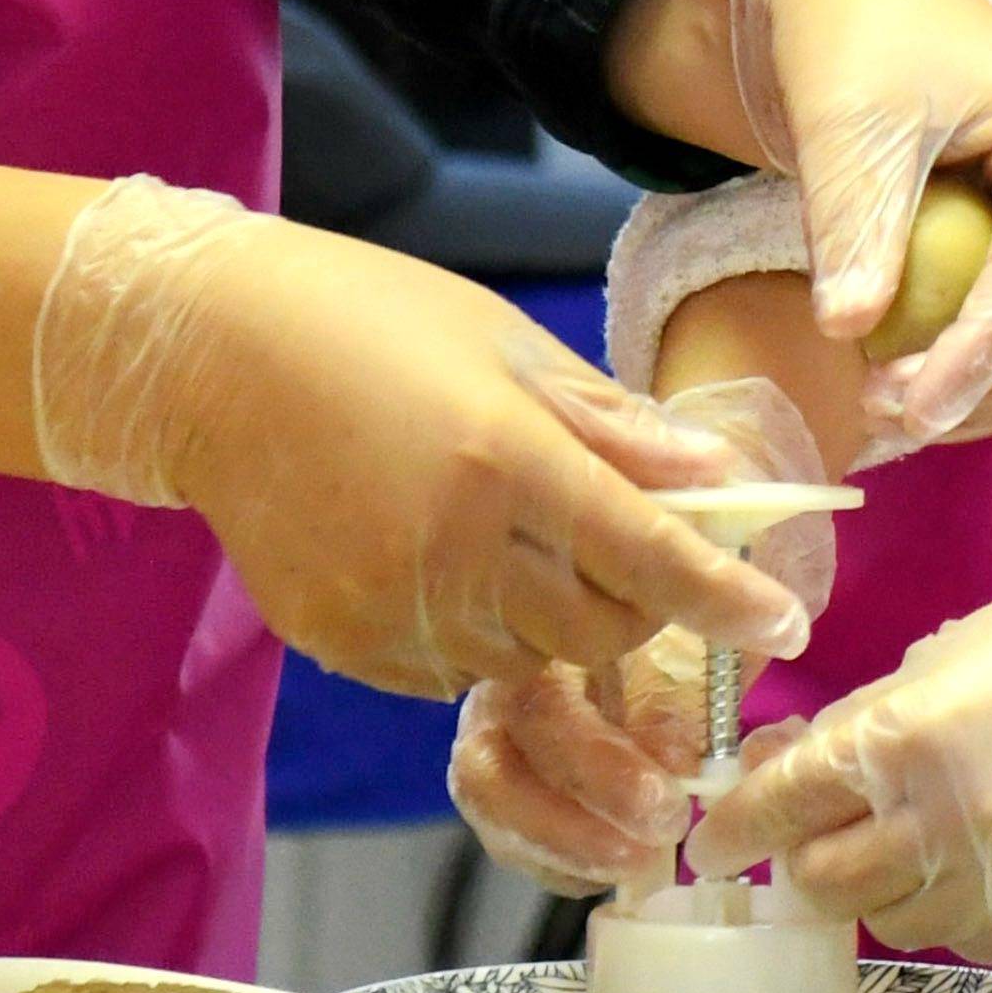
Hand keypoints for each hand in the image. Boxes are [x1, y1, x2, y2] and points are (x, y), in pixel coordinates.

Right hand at [31, 178, 805, 694]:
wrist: (205, 354)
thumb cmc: (369, 320)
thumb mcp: (507, 344)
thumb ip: (613, 426)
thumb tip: (717, 480)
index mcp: (502, 455)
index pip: (647, 553)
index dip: (725, 597)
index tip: (786, 624)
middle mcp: (449, 545)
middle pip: (596, 630)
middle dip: (640, 608)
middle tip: (639, 558)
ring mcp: (388, 602)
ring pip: (525, 660)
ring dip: (556, 621)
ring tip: (523, 541)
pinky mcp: (342, 637)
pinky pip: (448, 672)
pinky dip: (480, 637)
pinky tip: (455, 564)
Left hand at [700, 487, 991, 963]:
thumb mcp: (935, 666)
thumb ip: (848, 731)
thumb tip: (763, 776)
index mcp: (911, 744)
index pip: (781, 810)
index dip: (734, 830)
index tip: (713, 846)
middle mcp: (954, 828)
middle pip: (825, 887)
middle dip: (809, 861)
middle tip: (825, 834)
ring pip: (897, 922)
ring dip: (891, 883)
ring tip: (933, 829)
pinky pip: (974, 937)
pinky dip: (963, 903)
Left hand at [725, 0, 991, 452]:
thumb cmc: (857, 43)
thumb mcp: (848, 127)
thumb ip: (855, 227)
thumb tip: (850, 330)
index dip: (979, 355)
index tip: (909, 412)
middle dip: (991, 387)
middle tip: (891, 417)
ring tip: (890, 407)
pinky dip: (985, 368)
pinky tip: (910, 384)